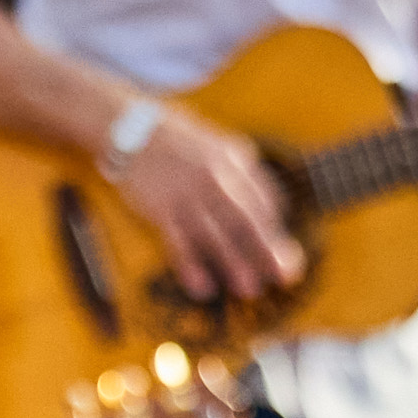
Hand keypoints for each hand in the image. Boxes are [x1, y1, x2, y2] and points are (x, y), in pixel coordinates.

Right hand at [107, 102, 301, 299]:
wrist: (132, 130)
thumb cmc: (178, 142)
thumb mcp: (218, 146)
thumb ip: (242, 172)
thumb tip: (268, 206)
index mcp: (235, 160)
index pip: (265, 198)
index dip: (275, 227)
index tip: (281, 250)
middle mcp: (216, 176)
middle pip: (247, 219)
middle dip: (268, 249)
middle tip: (284, 275)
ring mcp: (187, 193)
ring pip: (216, 234)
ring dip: (234, 262)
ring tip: (248, 288)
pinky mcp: (160, 208)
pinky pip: (179, 242)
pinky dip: (191, 266)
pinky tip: (202, 285)